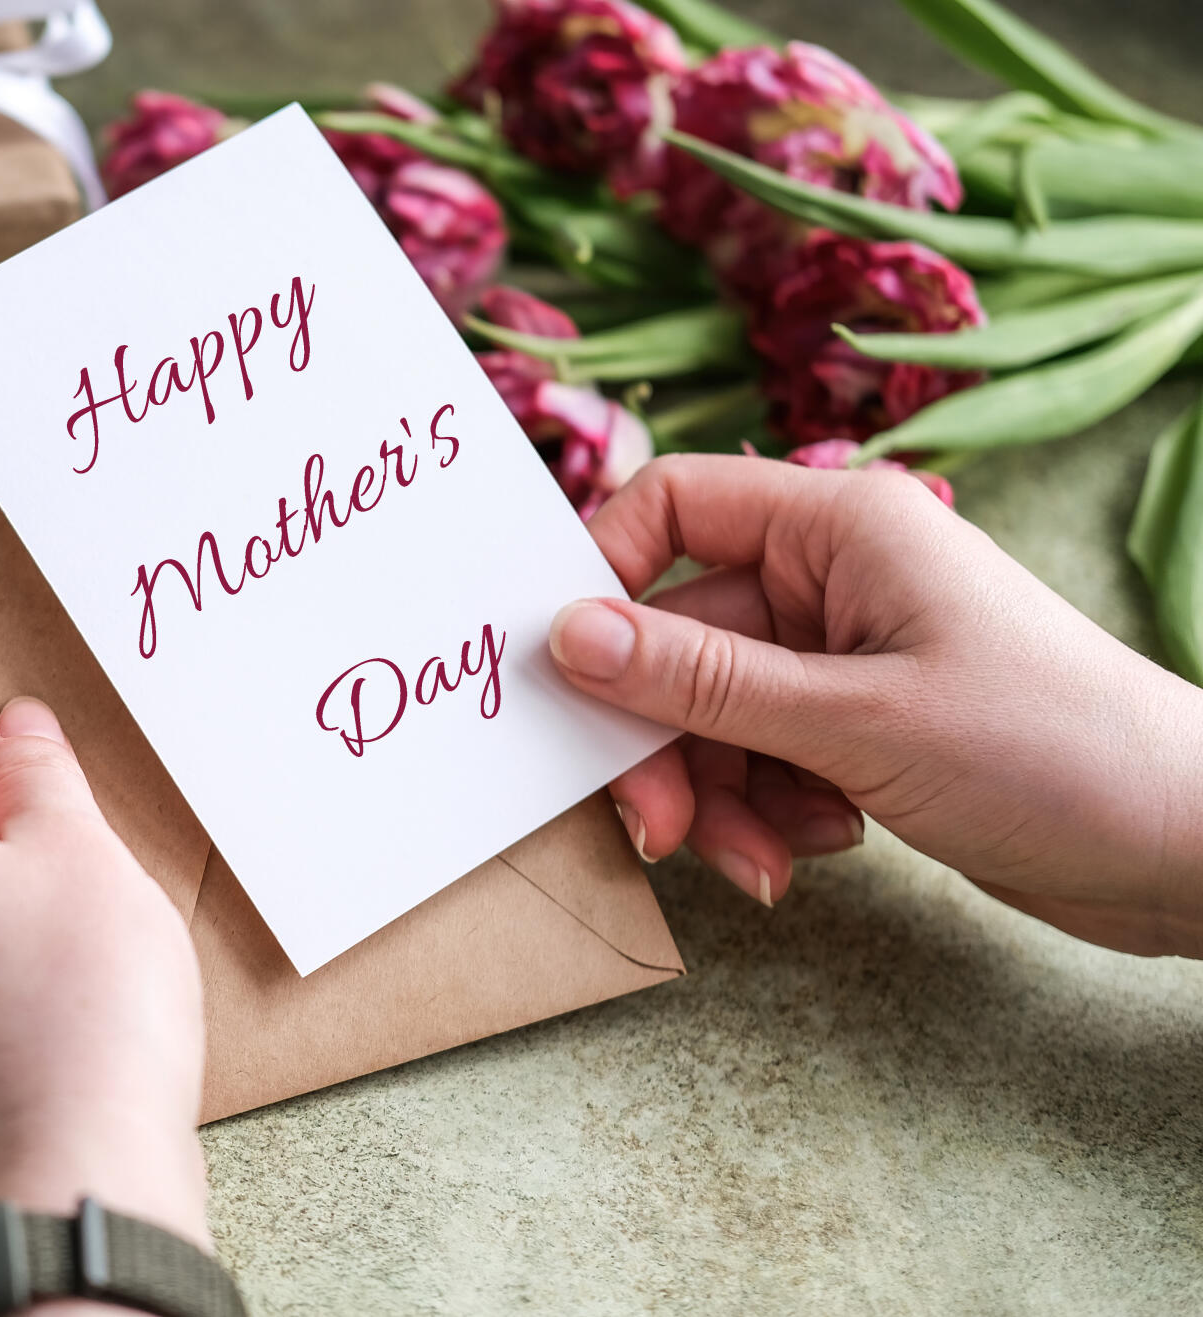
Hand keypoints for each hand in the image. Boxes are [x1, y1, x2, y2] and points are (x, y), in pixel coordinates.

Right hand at [551, 454, 1202, 956]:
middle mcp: (832, 577)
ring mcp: (844, 655)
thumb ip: (701, 679)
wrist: (1184, 847)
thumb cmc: (1053, 751)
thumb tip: (567, 634)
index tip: (566, 675)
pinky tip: (820, 849)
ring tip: (768, 862)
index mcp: (838, 525)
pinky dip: (766, 813)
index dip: (602, 580)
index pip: (670, 508)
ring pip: (710, 714)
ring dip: (718, 797)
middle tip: (661, 831)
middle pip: (677, 639)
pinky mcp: (857, 726)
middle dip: (663, 742)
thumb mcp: (854, 719)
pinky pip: (757, 759)